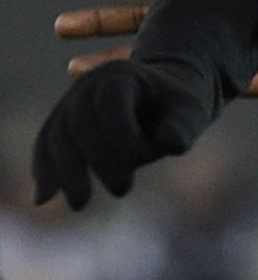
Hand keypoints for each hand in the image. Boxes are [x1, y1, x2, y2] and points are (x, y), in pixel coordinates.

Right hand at [33, 59, 213, 208]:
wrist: (163, 96)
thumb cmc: (179, 105)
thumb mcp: (191, 111)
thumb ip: (182, 126)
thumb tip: (170, 144)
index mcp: (121, 74)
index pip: (110, 103)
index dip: (123, 134)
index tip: (144, 159)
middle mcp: (88, 85)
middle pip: (78, 122)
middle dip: (97, 159)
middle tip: (123, 189)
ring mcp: (69, 103)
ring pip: (55, 137)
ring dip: (63, 173)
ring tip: (79, 205)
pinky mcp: (60, 124)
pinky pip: (46, 146)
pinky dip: (45, 171)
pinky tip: (44, 199)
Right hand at [55, 0, 257, 96]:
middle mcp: (200, 17)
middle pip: (140, 19)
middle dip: (102, 22)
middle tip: (63, 25)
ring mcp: (203, 48)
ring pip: (147, 52)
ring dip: (111, 58)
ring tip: (74, 68)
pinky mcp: (214, 76)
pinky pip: (171, 81)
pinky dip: (144, 84)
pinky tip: (114, 91)